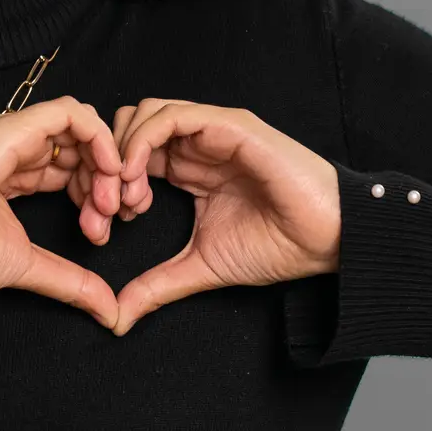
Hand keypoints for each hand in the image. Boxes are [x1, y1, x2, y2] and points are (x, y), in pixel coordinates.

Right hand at [0, 96, 127, 330]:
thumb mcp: (29, 266)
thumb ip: (71, 282)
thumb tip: (109, 310)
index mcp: (14, 171)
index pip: (71, 168)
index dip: (98, 192)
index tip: (106, 229)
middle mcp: (15, 147)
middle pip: (82, 147)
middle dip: (109, 180)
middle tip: (117, 215)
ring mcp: (12, 135)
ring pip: (80, 127)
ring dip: (107, 161)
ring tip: (108, 203)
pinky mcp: (11, 130)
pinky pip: (68, 114)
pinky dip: (98, 137)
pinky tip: (107, 171)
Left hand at [105, 99, 341, 333]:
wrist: (326, 240)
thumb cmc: (276, 246)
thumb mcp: (201, 267)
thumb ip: (158, 285)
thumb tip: (117, 317)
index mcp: (189, 168)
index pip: (130, 155)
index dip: (107, 183)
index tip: (105, 223)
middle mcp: (197, 143)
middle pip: (128, 126)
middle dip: (107, 164)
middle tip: (107, 208)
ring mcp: (211, 130)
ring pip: (144, 113)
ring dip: (122, 152)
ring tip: (126, 196)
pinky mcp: (228, 125)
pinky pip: (171, 116)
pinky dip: (143, 141)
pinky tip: (138, 177)